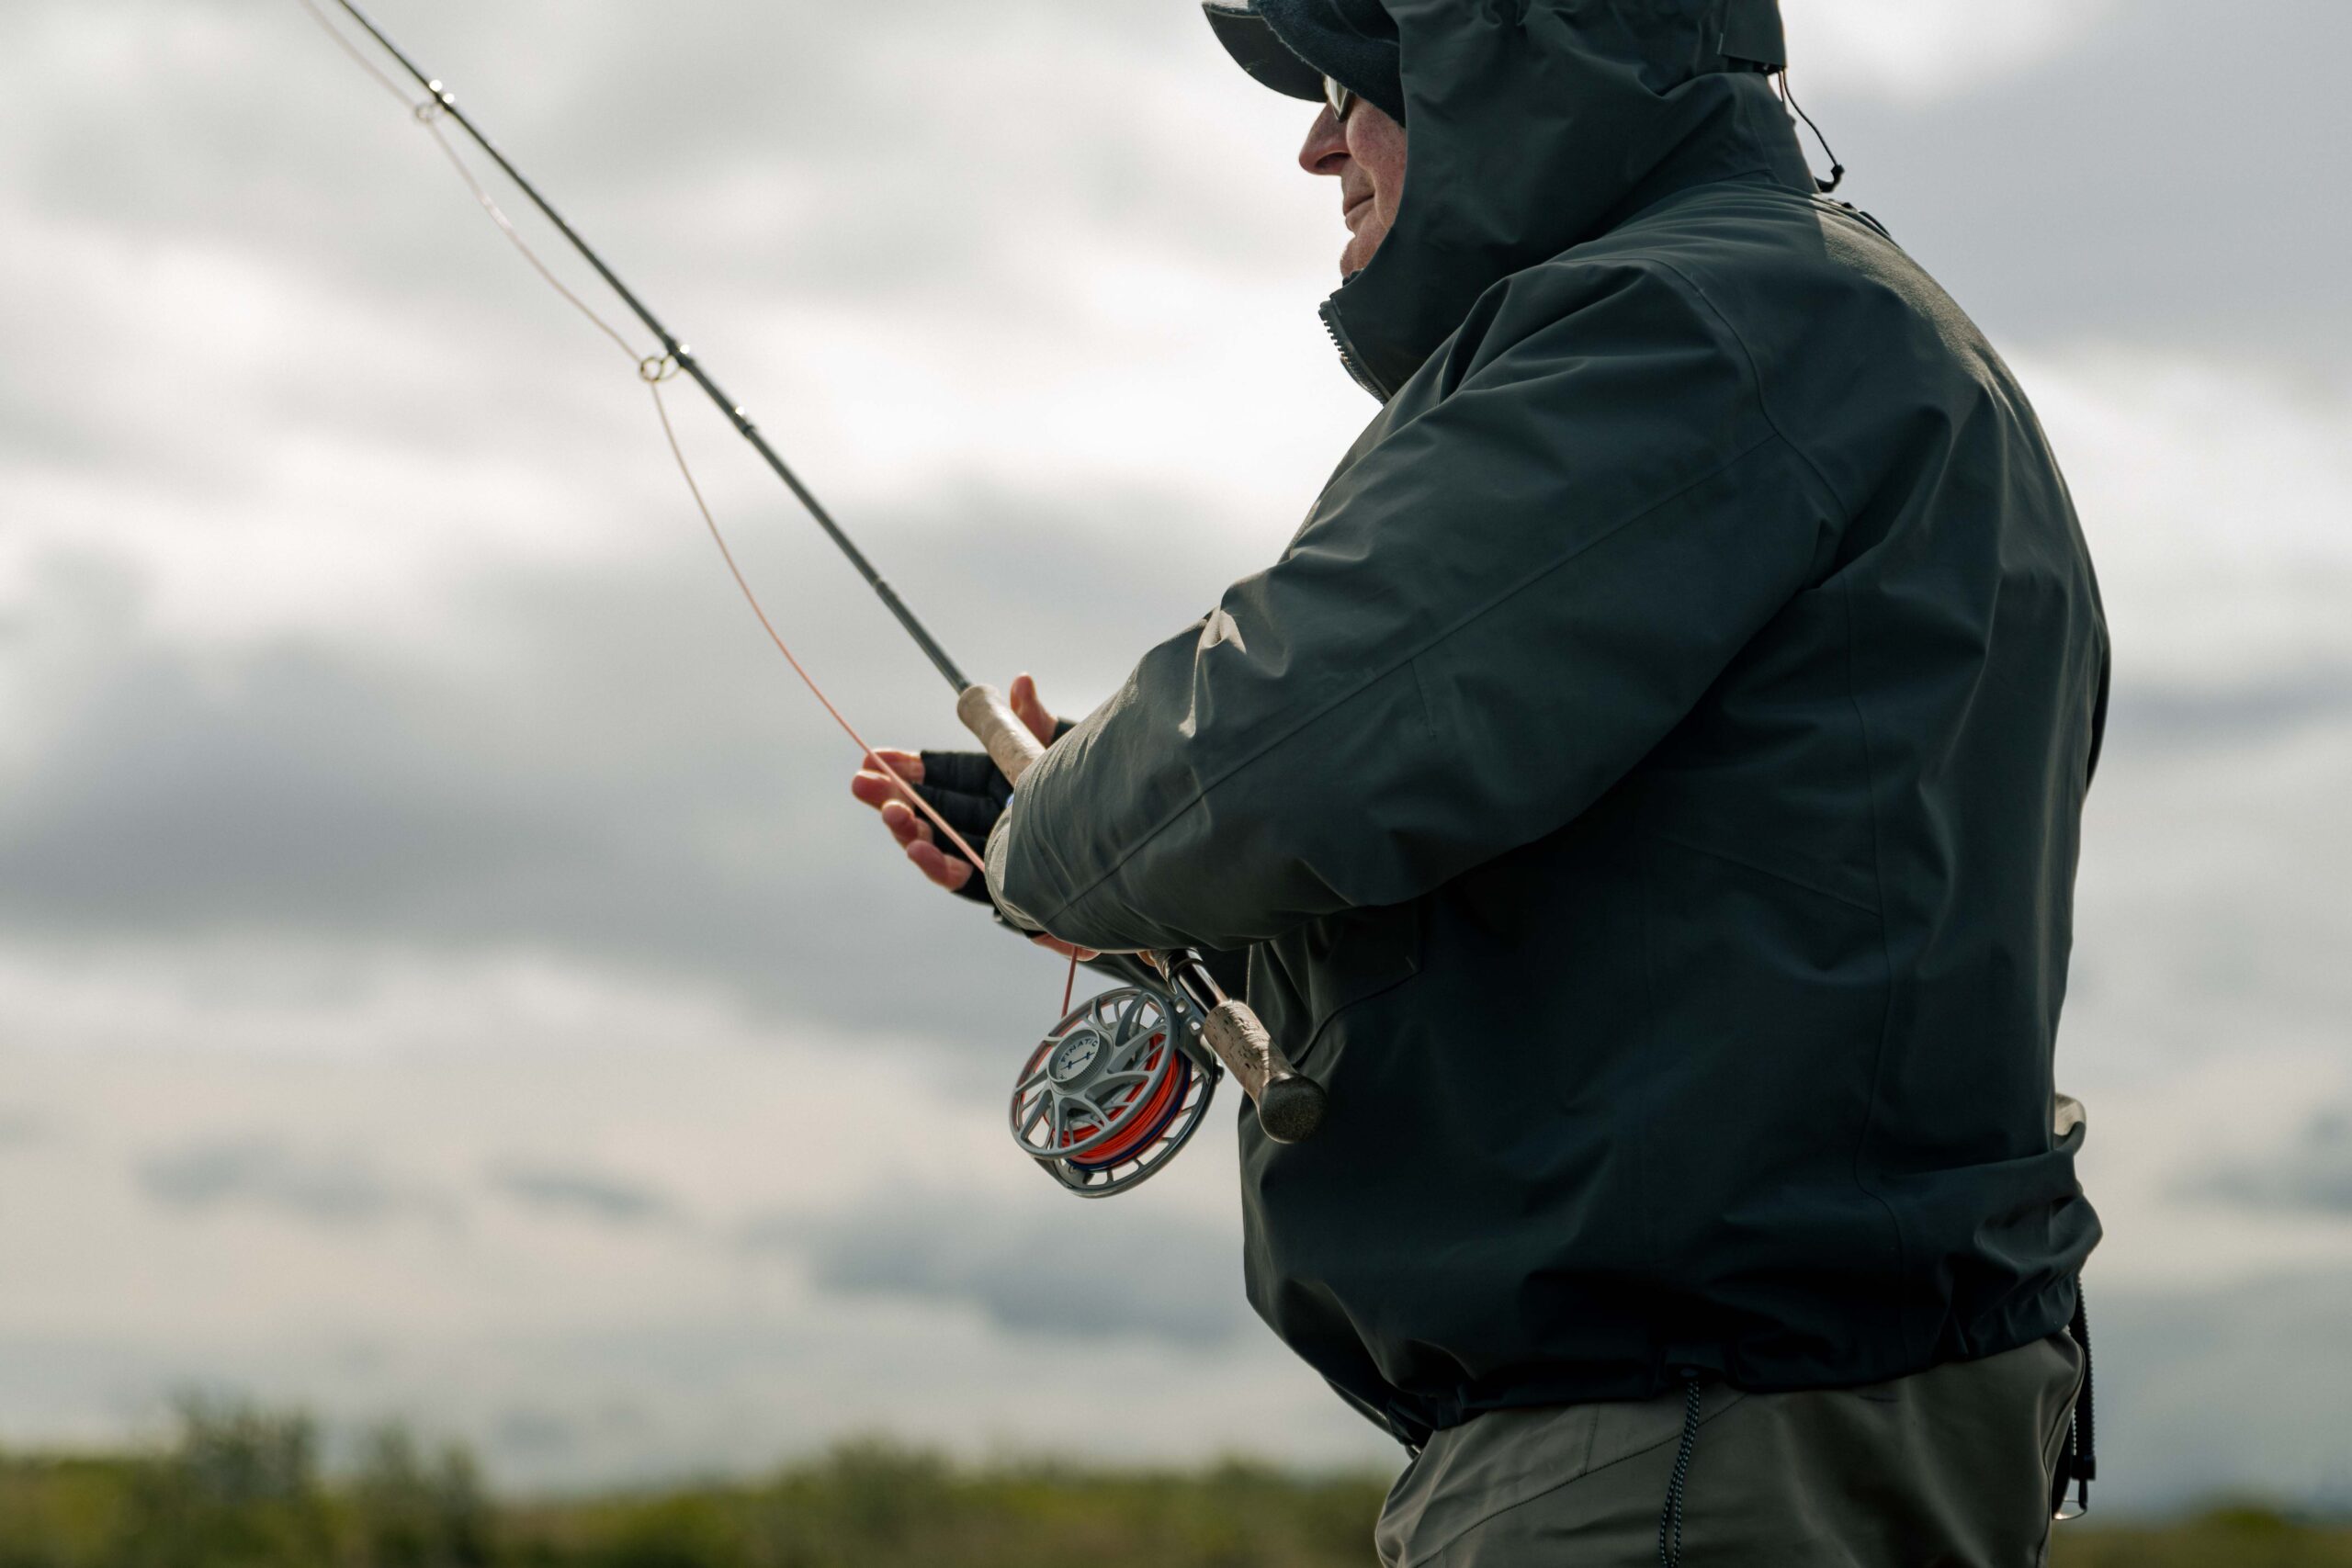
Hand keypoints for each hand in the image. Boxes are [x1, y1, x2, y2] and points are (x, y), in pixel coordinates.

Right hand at [848, 674, 1095, 959]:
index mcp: (1007, 785)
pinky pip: (964, 881)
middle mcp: (999, 821)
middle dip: (894, 797)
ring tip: (891, 815)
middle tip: (861, 784)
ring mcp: (1001, 856)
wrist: (1137, 851)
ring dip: (910, 831)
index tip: (876, 755)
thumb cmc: (1106, 798)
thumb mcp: (1064, 758)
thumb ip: (1036, 726)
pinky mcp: (1008, 891)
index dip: (912, 767)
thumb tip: (1020, 683)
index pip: (949, 774)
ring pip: (942, 846)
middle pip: (935, 810)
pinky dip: (940, 866)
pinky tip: (921, 850)